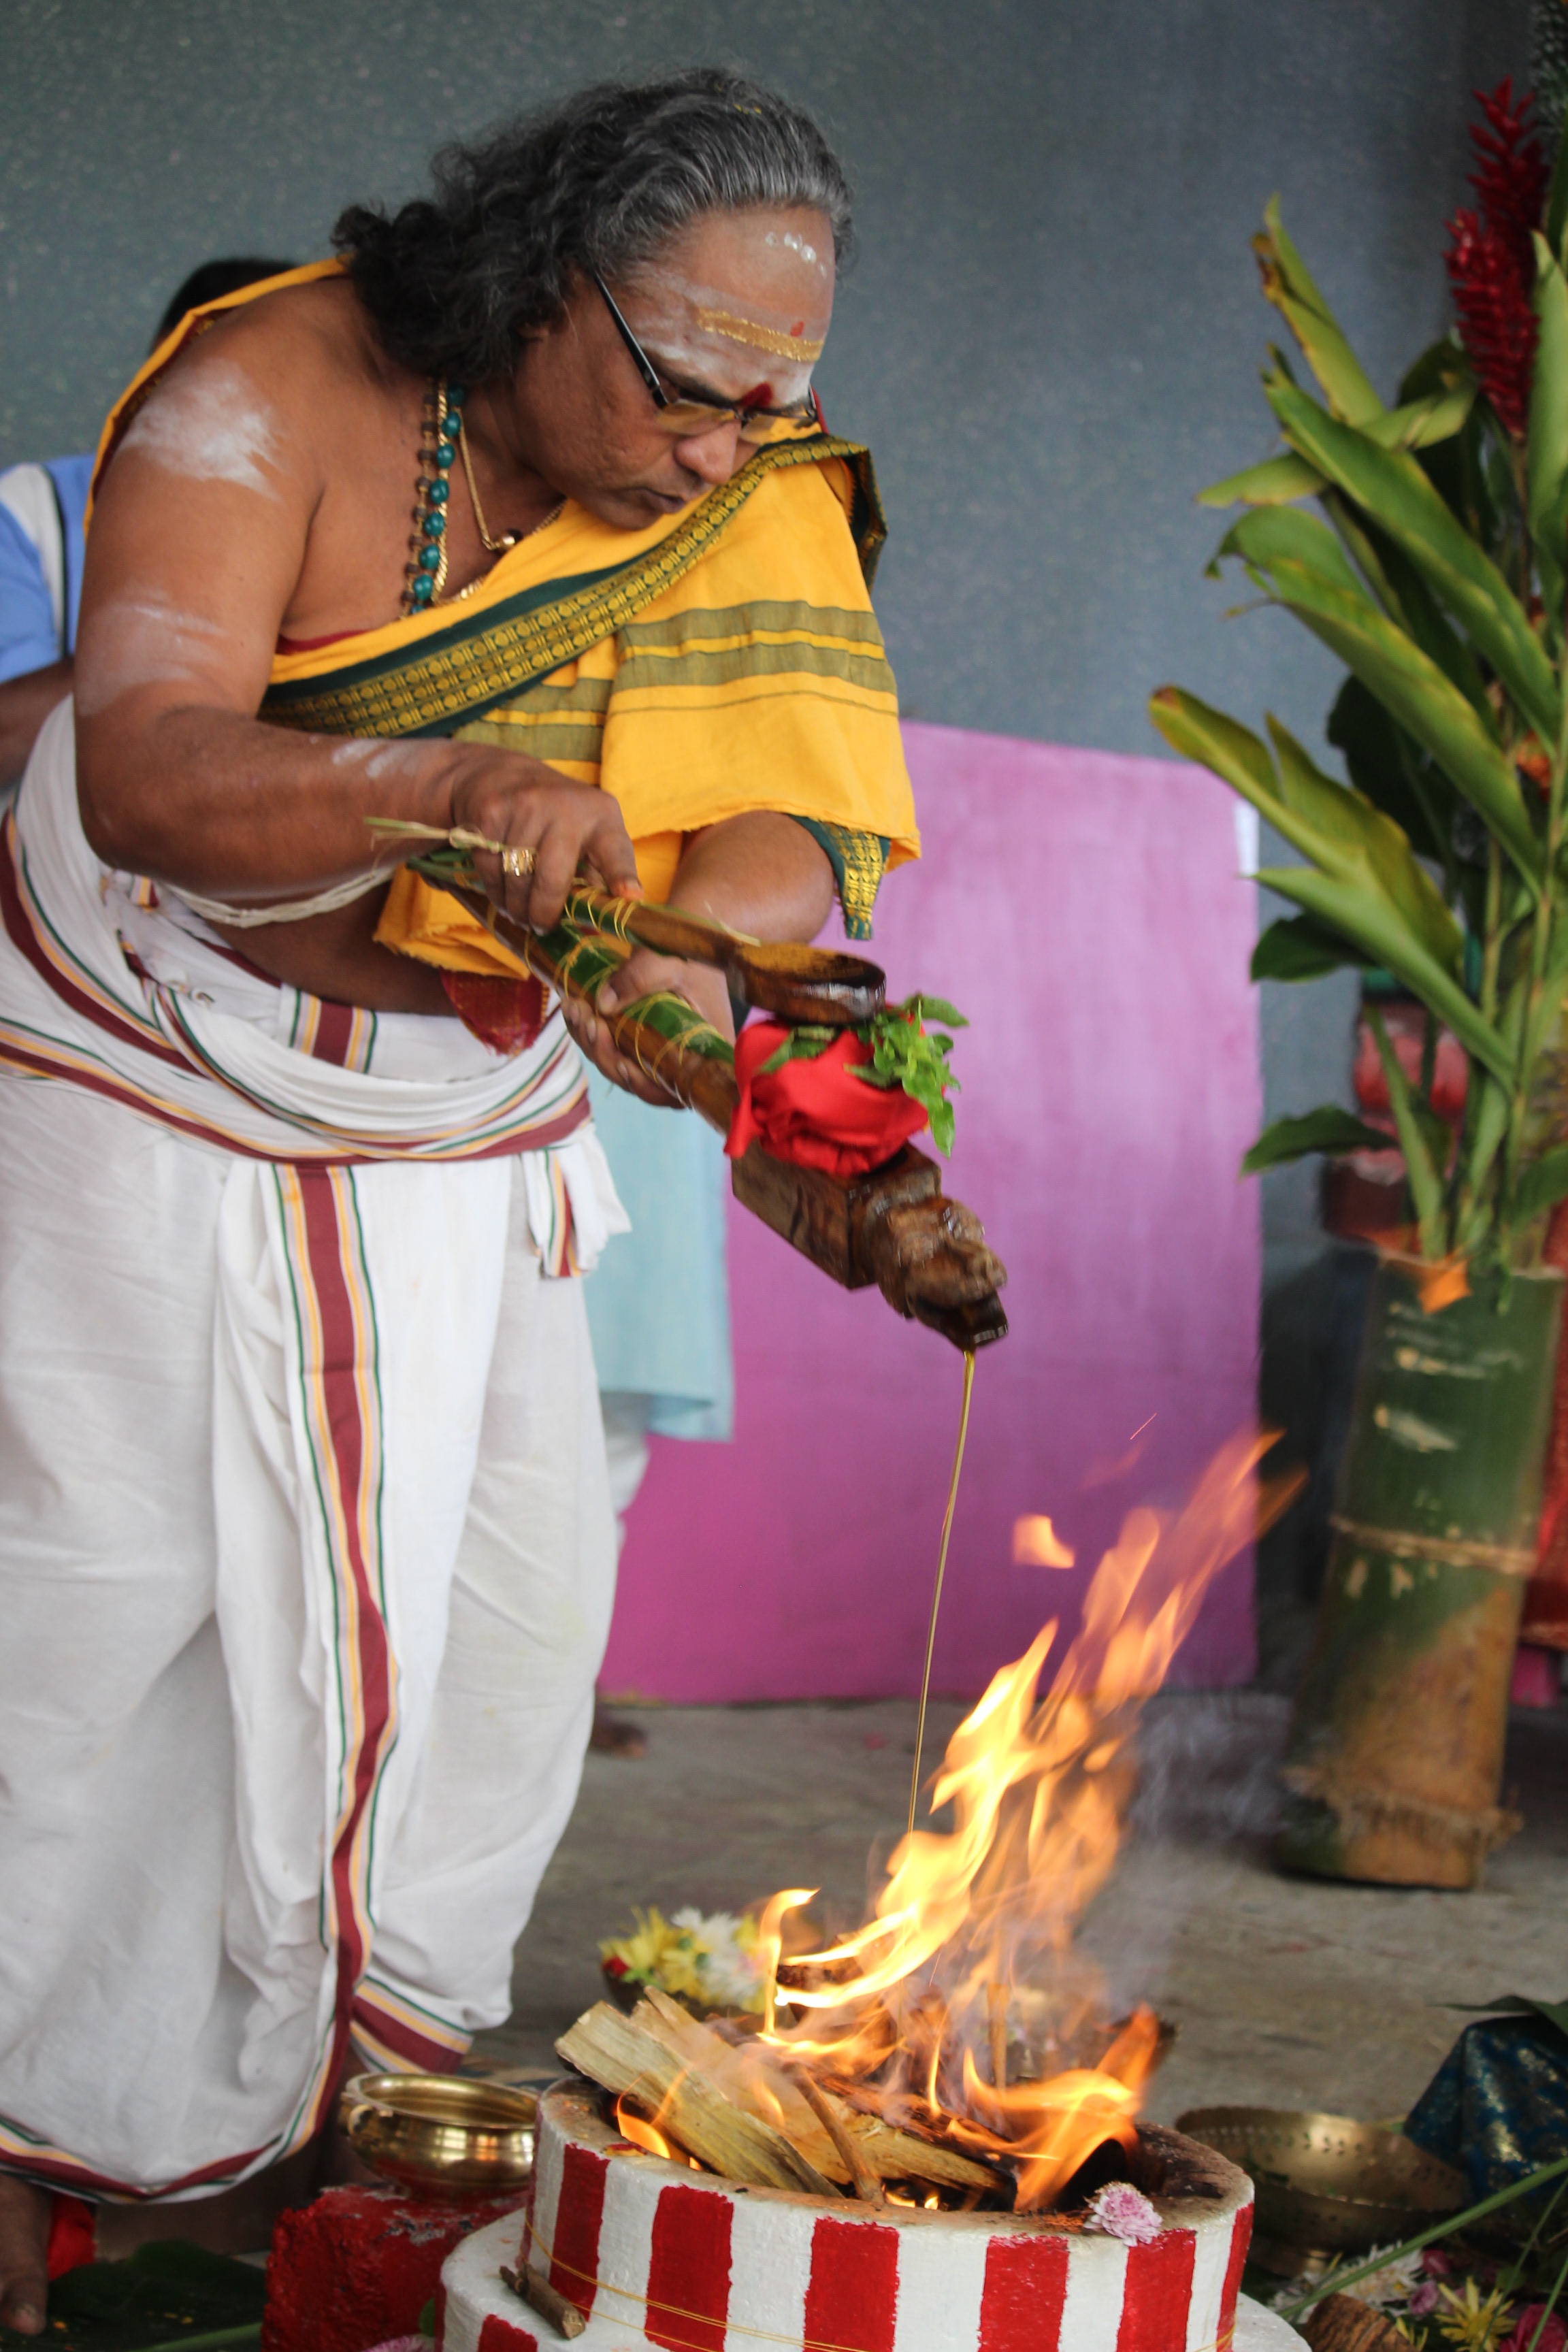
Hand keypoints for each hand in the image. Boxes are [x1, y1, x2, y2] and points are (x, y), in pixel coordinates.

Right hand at [446, 745, 640, 928]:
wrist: (502, 773)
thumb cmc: (555, 818)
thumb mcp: (587, 835)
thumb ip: (596, 878)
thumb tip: (591, 927)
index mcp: (602, 816)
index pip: (615, 851)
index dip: (621, 876)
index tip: (630, 896)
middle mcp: (567, 806)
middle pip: (552, 879)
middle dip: (543, 914)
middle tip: (540, 928)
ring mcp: (526, 805)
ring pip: (516, 879)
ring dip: (515, 907)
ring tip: (519, 914)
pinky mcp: (492, 811)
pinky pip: (490, 868)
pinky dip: (494, 890)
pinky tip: (502, 894)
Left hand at [560, 946, 734, 1107]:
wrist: (691, 929)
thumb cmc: (690, 946)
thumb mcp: (668, 959)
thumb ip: (639, 978)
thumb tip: (602, 1004)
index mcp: (706, 1049)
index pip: (675, 1090)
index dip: (645, 1085)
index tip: (621, 1062)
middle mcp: (684, 1057)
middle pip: (639, 1080)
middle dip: (606, 1055)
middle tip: (587, 1022)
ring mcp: (661, 1048)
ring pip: (620, 1064)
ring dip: (592, 1042)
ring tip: (575, 1009)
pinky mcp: (643, 1036)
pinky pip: (612, 1045)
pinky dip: (590, 1031)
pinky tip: (575, 1008)